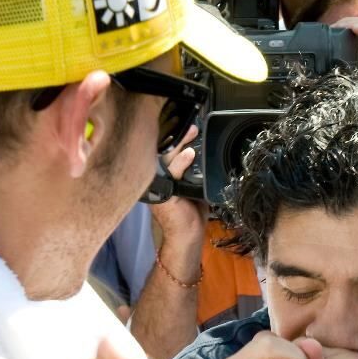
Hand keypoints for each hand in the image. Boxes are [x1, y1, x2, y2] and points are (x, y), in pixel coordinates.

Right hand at [149, 125, 207, 246]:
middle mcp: (155, 177)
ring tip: (191, 133)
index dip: (174, 135)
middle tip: (191, 126)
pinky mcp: (161, 194)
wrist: (188, 235)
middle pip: (162, 150)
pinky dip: (180, 162)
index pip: (164, 149)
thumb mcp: (193, 184)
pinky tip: (189, 154)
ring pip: (164, 158)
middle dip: (176, 135)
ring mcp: (156, 185)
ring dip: (179, 144)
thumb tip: (202, 148)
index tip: (187, 123)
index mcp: (161, 173)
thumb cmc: (191, 211)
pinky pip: (170, 174)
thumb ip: (193, 168)